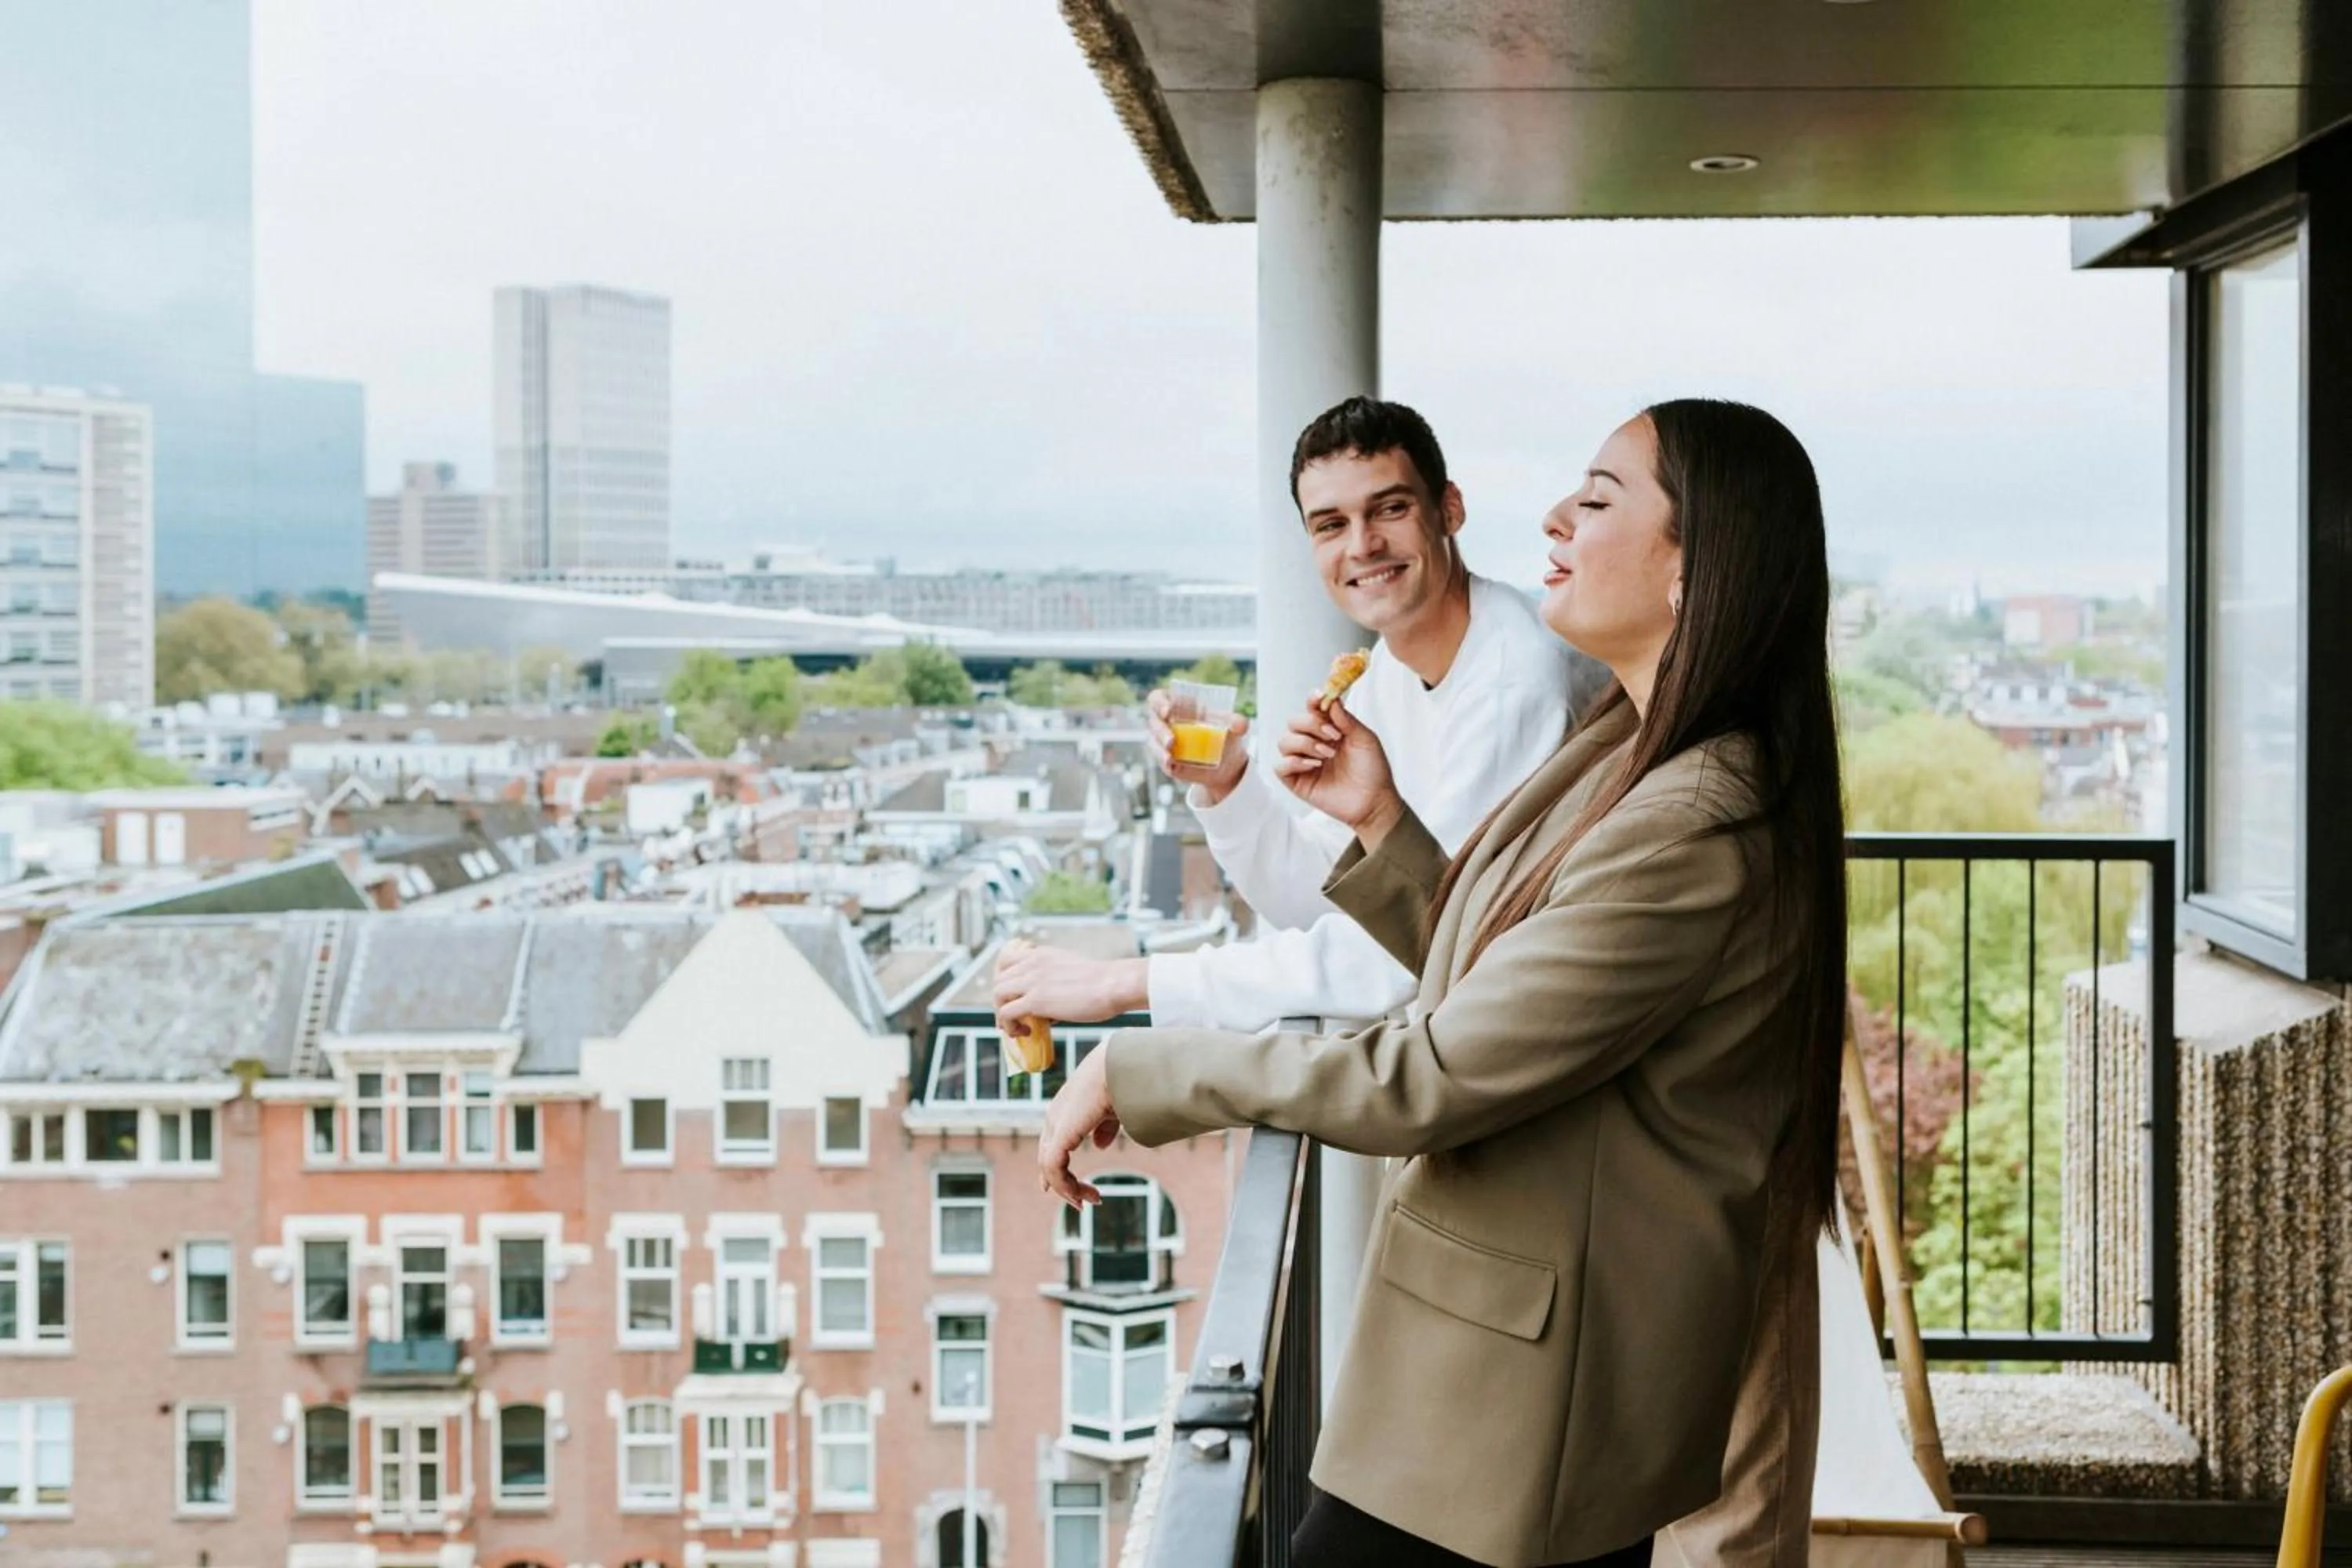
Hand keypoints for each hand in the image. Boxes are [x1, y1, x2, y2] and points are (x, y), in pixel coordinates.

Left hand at [994, 947, 1147, 1027]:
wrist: (1114, 984)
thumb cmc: (1104, 982)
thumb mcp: (1073, 970)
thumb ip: (1056, 980)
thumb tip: (1050, 1007)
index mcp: (1042, 954)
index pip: (1007, 959)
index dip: (1004, 978)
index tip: (1011, 994)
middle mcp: (1033, 963)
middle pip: (999, 979)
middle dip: (1002, 1000)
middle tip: (1014, 1016)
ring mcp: (1032, 981)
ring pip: (998, 994)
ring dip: (1002, 1013)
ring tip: (1017, 1027)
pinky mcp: (1035, 1000)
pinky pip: (1006, 1013)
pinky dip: (1009, 1025)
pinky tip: (1024, 1033)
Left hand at [1039, 1043, 1120, 1206]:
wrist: (1119, 1067)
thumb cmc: (1121, 1081)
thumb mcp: (1112, 1109)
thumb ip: (1104, 1127)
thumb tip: (1099, 1147)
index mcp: (1066, 1109)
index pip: (1052, 1144)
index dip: (1057, 1169)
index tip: (1069, 1190)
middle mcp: (1055, 1117)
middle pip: (1048, 1159)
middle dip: (1064, 1184)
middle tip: (1084, 1204)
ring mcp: (1055, 1125)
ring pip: (1050, 1167)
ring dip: (1069, 1189)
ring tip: (1091, 1202)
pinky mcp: (1060, 1134)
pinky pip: (1054, 1168)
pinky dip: (1065, 1186)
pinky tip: (1080, 1196)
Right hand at [1147, 687, 1250, 803]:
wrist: (1226, 763)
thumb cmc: (1224, 735)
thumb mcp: (1232, 727)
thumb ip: (1237, 722)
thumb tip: (1241, 724)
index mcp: (1178, 706)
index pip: (1158, 699)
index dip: (1159, 702)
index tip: (1169, 710)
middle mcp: (1166, 723)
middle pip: (1153, 722)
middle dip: (1160, 731)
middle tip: (1172, 740)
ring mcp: (1164, 743)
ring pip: (1153, 742)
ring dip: (1159, 749)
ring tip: (1170, 757)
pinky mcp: (1166, 760)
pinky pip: (1160, 760)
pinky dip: (1164, 762)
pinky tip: (1172, 766)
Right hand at [1272, 693, 1404, 844]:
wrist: (1374, 801)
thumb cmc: (1372, 770)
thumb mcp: (1365, 739)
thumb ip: (1346, 719)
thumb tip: (1331, 698)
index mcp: (1329, 730)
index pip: (1311, 709)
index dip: (1312, 701)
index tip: (1319, 697)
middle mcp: (1313, 743)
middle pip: (1294, 722)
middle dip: (1311, 725)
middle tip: (1332, 736)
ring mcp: (1304, 762)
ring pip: (1284, 741)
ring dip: (1304, 744)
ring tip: (1326, 755)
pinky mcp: (1297, 781)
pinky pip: (1280, 766)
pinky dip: (1294, 762)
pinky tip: (1314, 766)